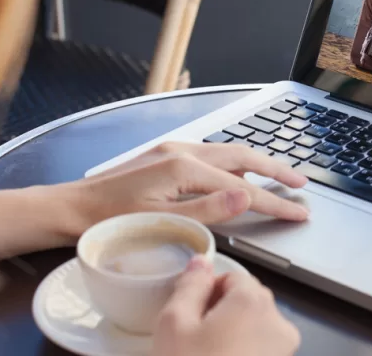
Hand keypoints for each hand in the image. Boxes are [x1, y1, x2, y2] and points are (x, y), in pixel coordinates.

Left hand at [68, 142, 309, 231]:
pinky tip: (237, 175)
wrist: (70, 208)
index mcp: (183, 167)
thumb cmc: (110, 219)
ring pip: (227, 153)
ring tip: (278, 177)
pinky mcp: (165, 156)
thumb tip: (247, 194)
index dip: (274, 201)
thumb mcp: (163, 221)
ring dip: (256, 164)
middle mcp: (181, 151)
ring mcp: (172, 150)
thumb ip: (209, 210)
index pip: (243, 186)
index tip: (299, 210)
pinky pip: (210, 156)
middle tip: (301, 183)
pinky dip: (233, 165)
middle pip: (242, 156)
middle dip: (275, 168)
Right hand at [154, 256, 299, 355]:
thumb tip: (200, 264)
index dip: (207, 292)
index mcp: (253, 301)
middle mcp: (278, 322)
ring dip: (232, 337)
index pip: (232, 276)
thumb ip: (189, 285)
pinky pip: (260, 352)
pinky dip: (242, 355)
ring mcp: (283, 352)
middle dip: (220, 314)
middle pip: (246, 301)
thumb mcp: (174, 324)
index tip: (190, 314)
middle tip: (193, 340)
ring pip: (254, 329)